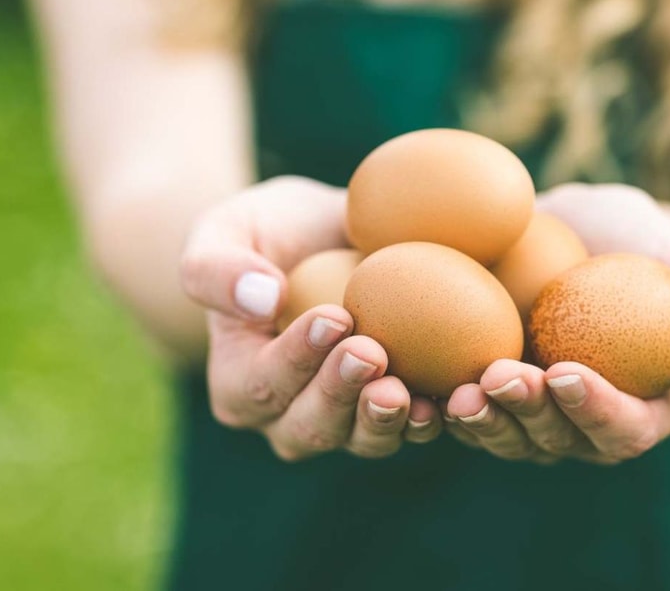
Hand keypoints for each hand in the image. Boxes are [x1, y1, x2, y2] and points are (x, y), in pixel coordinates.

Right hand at [180, 176, 441, 460]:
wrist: (327, 237)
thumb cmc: (266, 231)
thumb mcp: (223, 230)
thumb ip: (217, 267)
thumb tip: (263, 299)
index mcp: (239, 386)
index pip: (262, 383)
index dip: (296, 358)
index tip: (334, 316)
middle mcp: (288, 419)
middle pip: (312, 425)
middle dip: (341, 393)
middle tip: (372, 352)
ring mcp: (346, 423)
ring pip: (363, 438)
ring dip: (386, 419)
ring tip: (407, 390)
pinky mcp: (396, 412)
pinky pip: (413, 427)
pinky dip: (433, 417)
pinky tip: (452, 396)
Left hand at [442, 183, 669, 464]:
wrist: (580, 228)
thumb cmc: (643, 245)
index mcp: (644, 411)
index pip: (624, 429)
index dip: (594, 410)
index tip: (566, 371)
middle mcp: (587, 427)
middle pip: (558, 443)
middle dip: (528, 416)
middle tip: (502, 376)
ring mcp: (535, 418)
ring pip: (508, 438)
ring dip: (483, 421)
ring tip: (460, 390)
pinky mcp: (491, 398)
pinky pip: (469, 413)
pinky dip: (445, 405)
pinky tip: (423, 383)